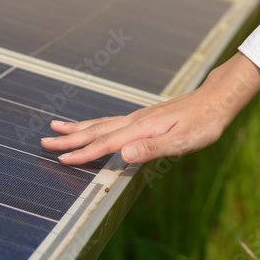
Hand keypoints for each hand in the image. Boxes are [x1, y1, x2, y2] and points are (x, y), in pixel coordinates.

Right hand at [41, 51, 259, 164]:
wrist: (216, 100)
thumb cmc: (203, 124)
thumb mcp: (183, 141)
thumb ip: (152, 150)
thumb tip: (122, 155)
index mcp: (142, 128)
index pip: (106, 143)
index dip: (84, 153)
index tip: (62, 160)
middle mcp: (135, 120)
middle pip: (96, 130)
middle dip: (70, 138)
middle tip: (43, 142)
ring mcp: (139, 118)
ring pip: (101, 123)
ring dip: (78, 128)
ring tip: (56, 128)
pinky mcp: (144, 118)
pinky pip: (112, 121)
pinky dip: (95, 124)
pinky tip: (93, 127)